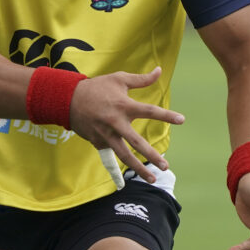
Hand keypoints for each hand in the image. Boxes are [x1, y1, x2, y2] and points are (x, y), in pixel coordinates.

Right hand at [69, 66, 184, 183]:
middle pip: (137, 143)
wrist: (68, 99)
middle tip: (166, 166)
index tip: (182, 120)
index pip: (150, 111)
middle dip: (152, 156)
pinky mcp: (97, 142)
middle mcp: (116, 123)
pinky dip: (117, 164)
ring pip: (124, 155)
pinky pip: (110, 154)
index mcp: (123, 105)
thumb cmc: (97, 87)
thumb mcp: (118, 79)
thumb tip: (159, 71)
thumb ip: (141, 79)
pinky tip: (124, 176)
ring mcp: (106, 135)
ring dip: (138, 168)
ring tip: (152, 179)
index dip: (167, 116)